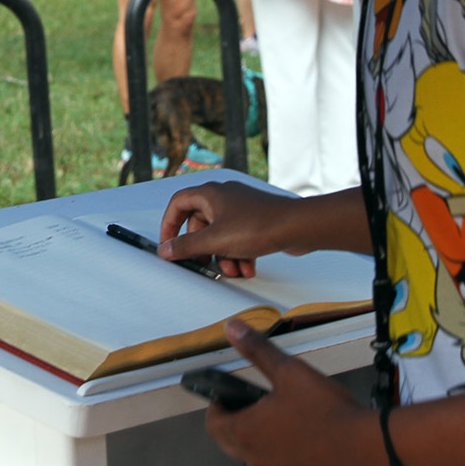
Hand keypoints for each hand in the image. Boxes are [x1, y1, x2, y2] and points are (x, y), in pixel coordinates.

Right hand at [157, 181, 304, 277]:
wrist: (298, 226)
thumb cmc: (259, 226)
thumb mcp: (215, 241)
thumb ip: (187, 246)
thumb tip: (166, 250)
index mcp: (210, 194)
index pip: (178, 204)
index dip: (169, 224)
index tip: (169, 244)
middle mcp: (224, 197)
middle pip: (201, 224)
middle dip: (204, 249)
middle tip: (204, 264)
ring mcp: (241, 208)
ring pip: (221, 234)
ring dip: (224, 256)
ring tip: (233, 271)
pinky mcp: (256, 220)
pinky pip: (238, 237)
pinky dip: (239, 253)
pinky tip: (247, 268)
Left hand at [205, 321, 390, 465]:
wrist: (366, 446)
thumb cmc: (326, 411)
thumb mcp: (289, 371)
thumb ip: (259, 350)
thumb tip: (234, 329)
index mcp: (247, 431)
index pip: (213, 424)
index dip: (215, 407)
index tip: (225, 396)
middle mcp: (258, 456)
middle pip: (229, 442)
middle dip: (231, 423)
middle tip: (244, 405)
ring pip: (254, 455)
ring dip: (255, 437)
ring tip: (273, 415)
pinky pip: (279, 463)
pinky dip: (279, 449)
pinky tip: (299, 433)